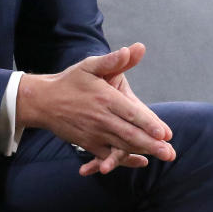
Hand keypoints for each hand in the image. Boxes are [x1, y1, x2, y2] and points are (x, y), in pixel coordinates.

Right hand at [17, 43, 174, 174]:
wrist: (42, 102)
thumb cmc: (70, 81)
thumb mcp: (89, 66)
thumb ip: (113, 60)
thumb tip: (134, 49)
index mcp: (104, 98)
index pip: (130, 113)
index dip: (148, 124)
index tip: (165, 133)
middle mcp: (100, 118)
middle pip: (129, 134)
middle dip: (151, 145)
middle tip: (170, 153)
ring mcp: (94, 133)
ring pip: (122, 146)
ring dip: (144, 152)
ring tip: (163, 156)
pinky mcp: (88, 143)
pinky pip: (108, 155)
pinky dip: (124, 160)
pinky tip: (141, 162)